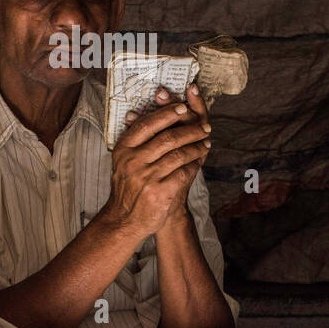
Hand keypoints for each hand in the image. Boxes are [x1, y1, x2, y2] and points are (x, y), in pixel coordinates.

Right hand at [104, 88, 211, 237]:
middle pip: (168, 138)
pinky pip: (184, 173)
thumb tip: (134, 113)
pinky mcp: (160, 192)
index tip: (183, 107)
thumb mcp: (123, 161)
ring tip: (205, 143)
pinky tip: (199, 162)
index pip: (148, 124)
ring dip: (196, 147)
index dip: (167, 113)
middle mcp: (133, 161)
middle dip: (191, 130)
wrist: (124, 220)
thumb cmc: (127, 187)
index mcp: (123, 149)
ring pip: (179, 154)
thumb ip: (132, 140)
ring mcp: (147, 177)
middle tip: (204, 127)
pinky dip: (194, 165)